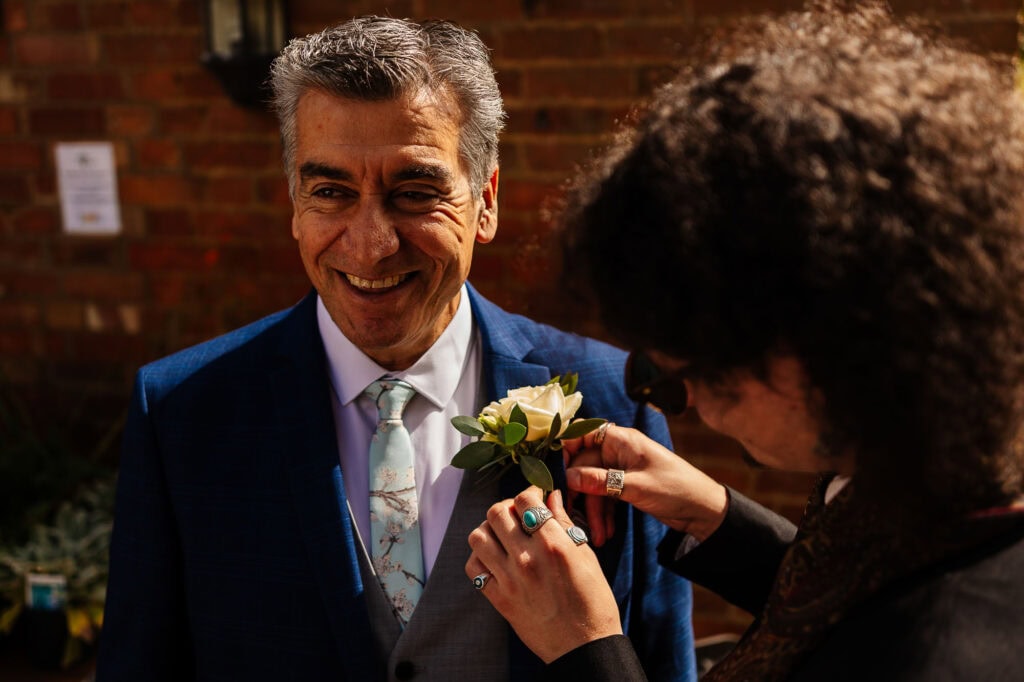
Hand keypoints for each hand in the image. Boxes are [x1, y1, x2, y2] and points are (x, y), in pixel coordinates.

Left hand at [465, 487, 621, 662]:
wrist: (584, 646)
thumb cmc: (593, 602)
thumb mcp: (586, 557)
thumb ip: (564, 524)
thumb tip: (551, 498)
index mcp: (553, 544)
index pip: (525, 500)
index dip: (528, 493)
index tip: (533, 497)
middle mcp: (527, 558)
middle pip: (497, 512)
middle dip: (507, 507)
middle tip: (517, 514)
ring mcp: (509, 579)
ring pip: (478, 535)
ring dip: (489, 530)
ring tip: (503, 535)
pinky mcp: (499, 598)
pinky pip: (474, 567)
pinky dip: (480, 557)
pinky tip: (495, 559)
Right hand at [563, 424, 728, 542]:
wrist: (704, 510)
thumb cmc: (675, 488)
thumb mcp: (635, 486)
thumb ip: (600, 481)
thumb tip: (568, 477)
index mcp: (620, 440)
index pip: (581, 433)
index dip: (565, 449)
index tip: (555, 472)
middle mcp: (617, 451)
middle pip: (584, 467)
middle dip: (581, 494)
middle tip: (571, 516)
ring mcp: (621, 469)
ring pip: (594, 486)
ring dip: (594, 511)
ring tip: (598, 536)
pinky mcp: (625, 487)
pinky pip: (605, 497)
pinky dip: (604, 514)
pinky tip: (606, 533)